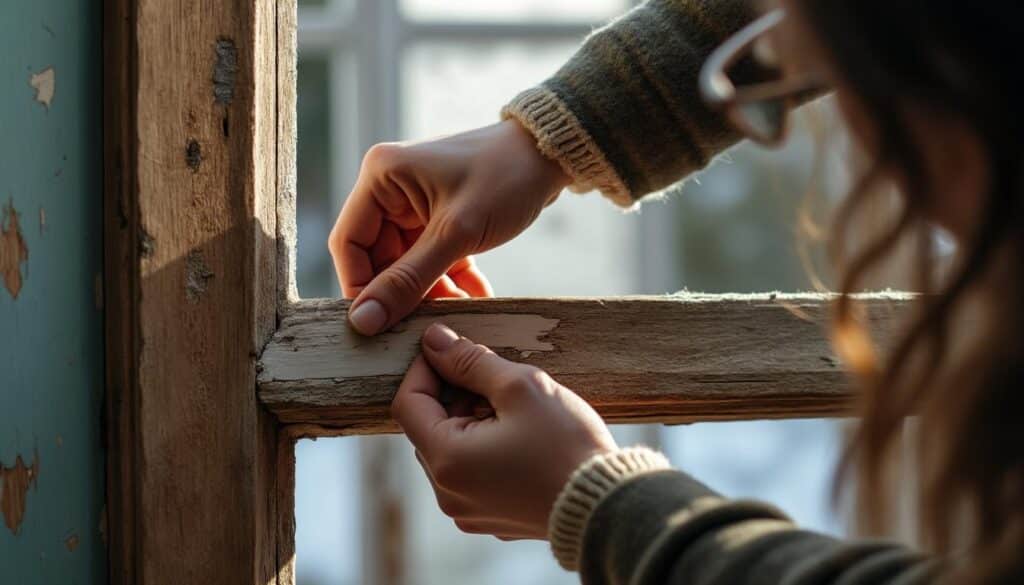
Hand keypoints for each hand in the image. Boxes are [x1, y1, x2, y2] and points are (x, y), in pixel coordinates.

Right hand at [329, 120, 570, 334]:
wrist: (551, 153)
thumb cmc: (505, 176)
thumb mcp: (456, 234)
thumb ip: (408, 280)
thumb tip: (363, 321)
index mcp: (381, 177)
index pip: (349, 244)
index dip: (360, 288)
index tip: (377, 326)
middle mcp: (391, 188)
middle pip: (379, 259)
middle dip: (403, 295)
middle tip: (424, 328)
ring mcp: (416, 204)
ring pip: (409, 265)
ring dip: (431, 293)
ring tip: (457, 318)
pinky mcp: (442, 218)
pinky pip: (435, 259)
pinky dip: (451, 281)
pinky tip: (475, 302)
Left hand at [392, 323, 616, 539]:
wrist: (609, 506)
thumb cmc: (567, 445)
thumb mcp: (520, 386)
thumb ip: (470, 361)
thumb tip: (434, 340)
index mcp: (446, 462)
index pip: (407, 403)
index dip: (425, 368)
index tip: (453, 349)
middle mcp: (447, 494)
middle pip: (428, 427)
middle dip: (455, 396)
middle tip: (498, 383)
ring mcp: (468, 511)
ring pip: (451, 448)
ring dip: (472, 420)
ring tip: (515, 411)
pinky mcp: (491, 517)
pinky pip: (472, 472)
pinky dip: (486, 447)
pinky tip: (523, 437)